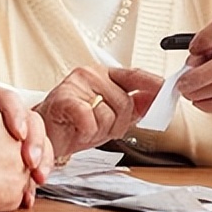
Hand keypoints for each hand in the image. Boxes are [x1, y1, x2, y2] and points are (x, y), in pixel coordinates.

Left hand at [0, 107, 53, 211]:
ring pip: (33, 144)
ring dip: (41, 161)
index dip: (17, 116)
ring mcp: (1, 137)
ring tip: (38, 180)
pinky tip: (27, 196)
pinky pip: (22, 166)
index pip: (9, 100)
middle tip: (32, 165)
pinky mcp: (0, 157)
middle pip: (29, 121)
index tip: (17, 135)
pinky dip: (28, 180)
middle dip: (35, 142)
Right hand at [32, 67, 161, 158]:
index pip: (135, 75)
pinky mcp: (63, 98)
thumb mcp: (110, 118)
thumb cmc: (74, 126)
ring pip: (109, 114)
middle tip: (99, 129)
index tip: (168, 92)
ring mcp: (76, 84)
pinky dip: (87, 132)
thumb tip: (156, 100)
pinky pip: (90, 120)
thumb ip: (133, 108)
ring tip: (85, 129)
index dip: (153, 85)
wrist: (43, 137)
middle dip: (117, 124)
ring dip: (100, 131)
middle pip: (125, 102)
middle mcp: (91, 74)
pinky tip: (77, 130)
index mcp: (103, 75)